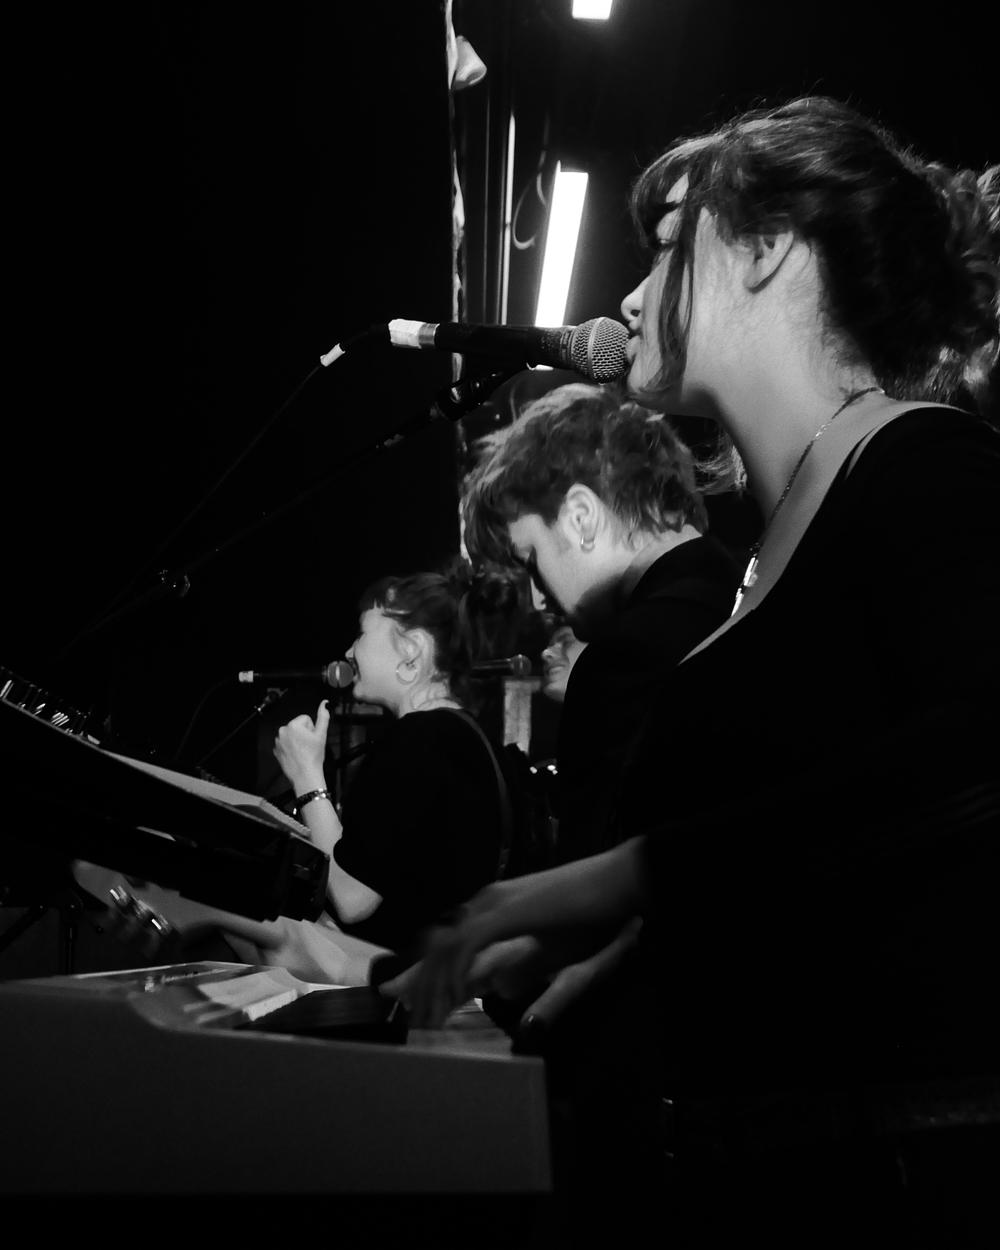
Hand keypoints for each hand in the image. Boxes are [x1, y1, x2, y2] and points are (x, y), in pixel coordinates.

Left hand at [273, 700, 329, 791]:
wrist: (305, 775)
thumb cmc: (313, 756)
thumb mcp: (322, 734)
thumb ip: (323, 716)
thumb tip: (324, 704)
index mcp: (293, 725)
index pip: (306, 719)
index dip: (312, 729)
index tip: (312, 739)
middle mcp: (282, 731)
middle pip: (298, 726)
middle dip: (303, 734)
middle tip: (308, 746)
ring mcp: (278, 742)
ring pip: (291, 735)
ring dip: (297, 741)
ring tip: (303, 751)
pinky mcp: (276, 751)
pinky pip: (285, 744)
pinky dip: (290, 748)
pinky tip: (297, 755)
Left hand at [382, 841, 646, 1025]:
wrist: (619, 887)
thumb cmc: (599, 920)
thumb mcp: (561, 960)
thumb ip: (533, 979)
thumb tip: (508, 995)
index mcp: (501, 914)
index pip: (452, 942)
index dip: (424, 967)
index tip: (398, 991)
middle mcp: (491, 906)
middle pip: (440, 944)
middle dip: (416, 977)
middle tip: (400, 1008)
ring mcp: (496, 906)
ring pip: (447, 947)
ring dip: (433, 983)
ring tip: (425, 1017)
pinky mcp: (506, 913)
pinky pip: (467, 946)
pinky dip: (454, 972)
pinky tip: (450, 996)